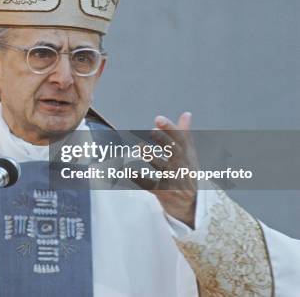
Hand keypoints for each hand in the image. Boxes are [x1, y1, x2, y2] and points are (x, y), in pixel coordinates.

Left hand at [133, 112, 197, 227]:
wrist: (192, 207)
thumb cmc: (186, 175)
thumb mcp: (188, 156)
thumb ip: (184, 135)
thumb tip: (186, 114)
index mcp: (188, 157)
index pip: (181, 140)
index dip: (170, 129)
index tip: (158, 119)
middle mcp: (183, 168)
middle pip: (175, 153)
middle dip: (164, 141)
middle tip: (151, 131)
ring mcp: (174, 182)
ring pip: (163, 169)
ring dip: (152, 157)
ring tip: (140, 147)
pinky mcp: (164, 194)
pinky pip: (150, 186)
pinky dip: (139, 178)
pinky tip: (128, 171)